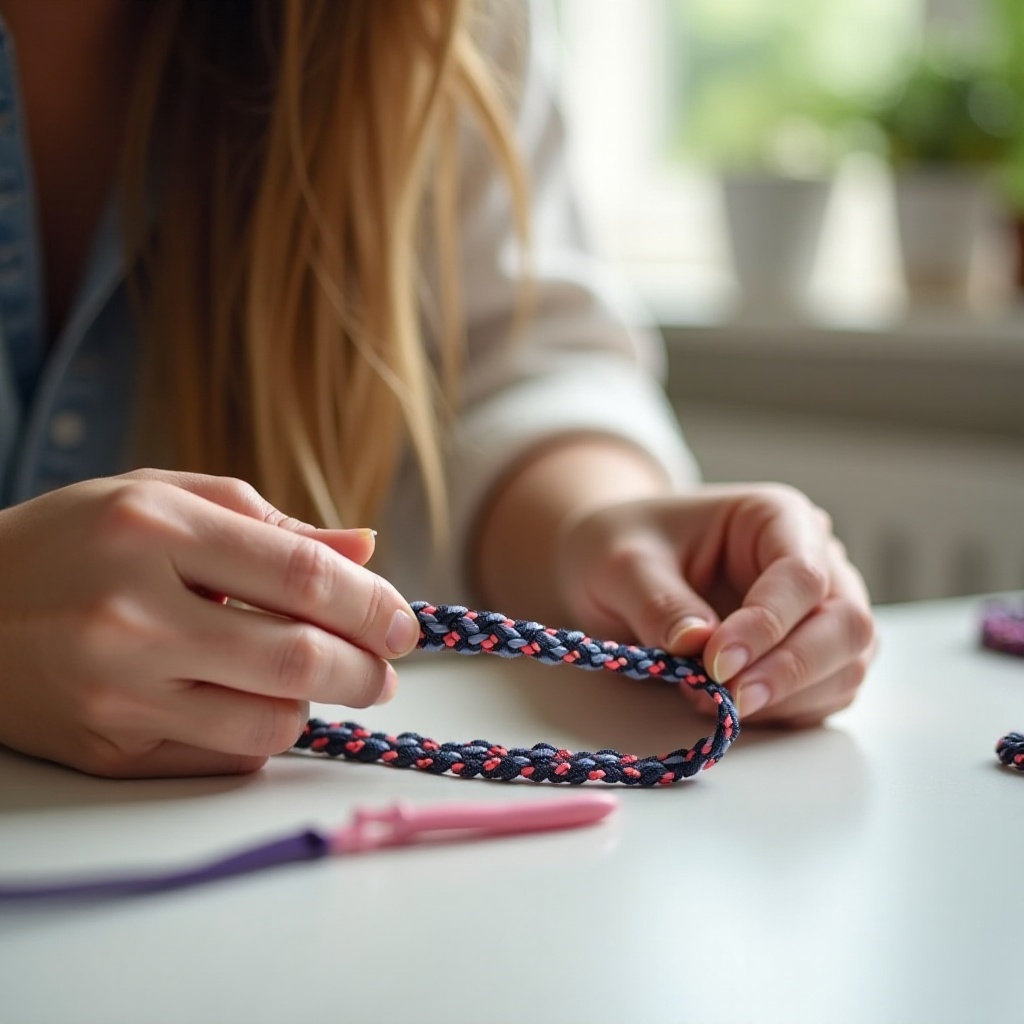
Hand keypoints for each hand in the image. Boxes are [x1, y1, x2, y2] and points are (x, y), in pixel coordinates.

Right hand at [0, 470, 419, 776]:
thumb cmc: (78, 539)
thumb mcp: (169, 499)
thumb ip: (272, 525)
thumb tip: (365, 549)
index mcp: (155, 532)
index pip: (301, 576)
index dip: (372, 605)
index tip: (404, 624)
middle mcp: (133, 617)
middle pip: (296, 660)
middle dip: (366, 670)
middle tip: (385, 667)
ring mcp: (117, 694)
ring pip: (268, 726)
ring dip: (313, 705)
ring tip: (313, 679)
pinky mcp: (107, 751)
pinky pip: (223, 760)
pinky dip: (259, 735)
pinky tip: (250, 702)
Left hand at [553, 483, 875, 726]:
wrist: (618, 565)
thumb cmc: (622, 546)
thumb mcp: (621, 564)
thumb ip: (659, 603)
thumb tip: (699, 647)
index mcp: (776, 516)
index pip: (803, 574)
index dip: (767, 625)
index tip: (716, 663)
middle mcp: (815, 559)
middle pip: (846, 623)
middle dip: (792, 670)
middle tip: (731, 701)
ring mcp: (819, 611)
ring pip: (847, 666)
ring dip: (789, 698)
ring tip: (715, 701)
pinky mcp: (809, 656)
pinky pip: (825, 696)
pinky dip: (785, 713)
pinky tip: (731, 708)